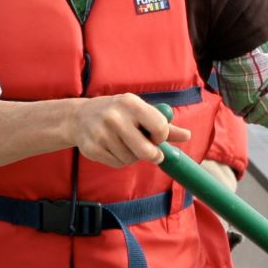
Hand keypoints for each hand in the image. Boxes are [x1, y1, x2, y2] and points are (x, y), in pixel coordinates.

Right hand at [69, 94, 190, 167]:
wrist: (80, 117)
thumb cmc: (118, 112)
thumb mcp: (139, 111)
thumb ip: (163, 124)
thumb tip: (187, 136)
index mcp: (131, 103)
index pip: (159, 126)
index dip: (161, 137)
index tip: (157, 137)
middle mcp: (115, 117)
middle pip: (145, 150)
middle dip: (152, 155)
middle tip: (152, 154)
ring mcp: (101, 133)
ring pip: (131, 159)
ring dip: (133, 156)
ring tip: (125, 144)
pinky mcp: (92, 148)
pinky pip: (117, 164)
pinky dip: (120, 160)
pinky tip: (113, 148)